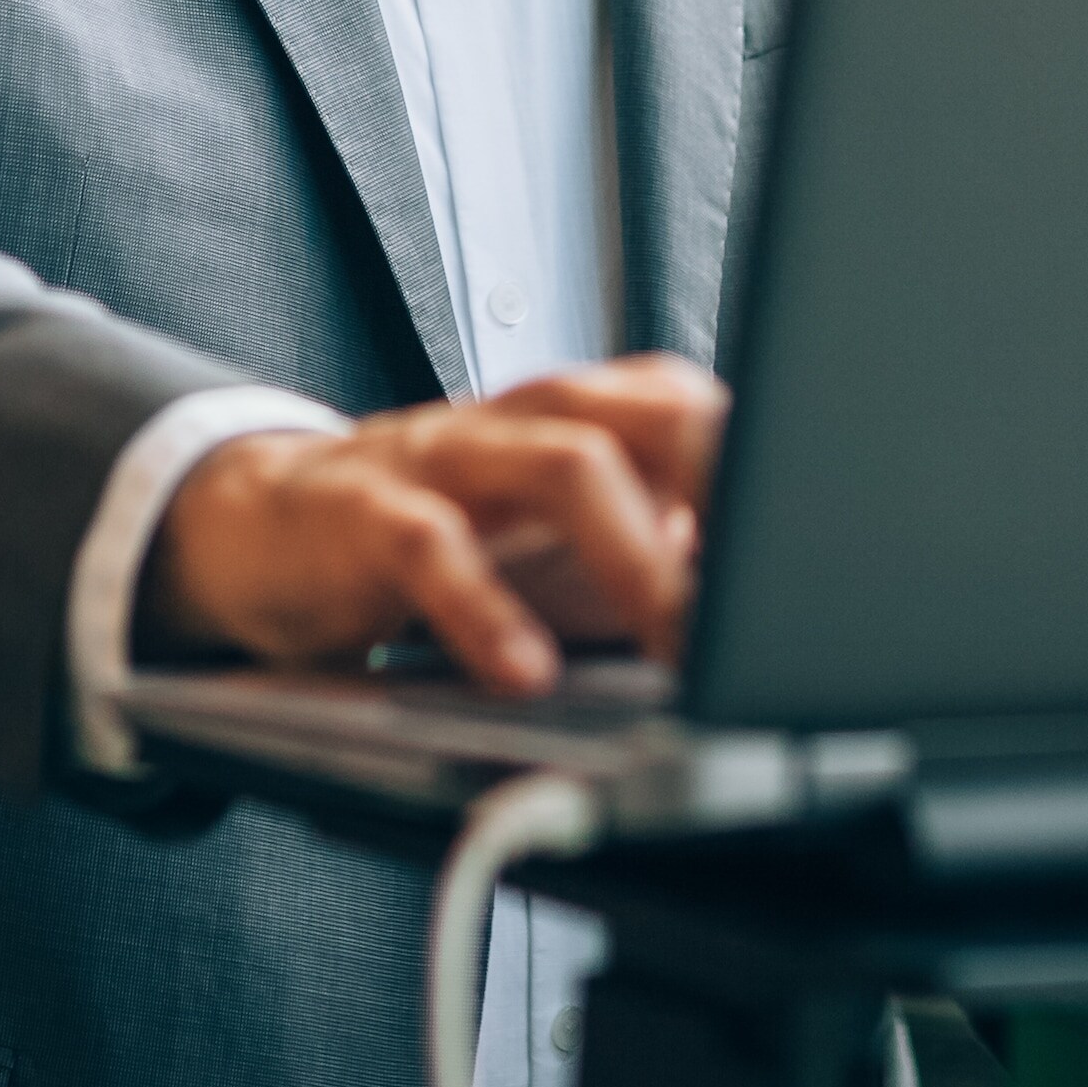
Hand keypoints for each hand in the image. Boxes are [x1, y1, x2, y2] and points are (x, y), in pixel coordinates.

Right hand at [142, 355, 728, 696]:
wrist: (264, 525)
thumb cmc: (443, 540)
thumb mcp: (561, 555)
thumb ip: (659, 565)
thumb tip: (774, 622)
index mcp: (589, 416)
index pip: (705, 415)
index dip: (769, 478)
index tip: (823, 565)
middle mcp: (528, 417)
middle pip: (656, 413)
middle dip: (728, 492)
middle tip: (773, 596)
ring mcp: (448, 454)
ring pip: (563, 463)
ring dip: (636, 555)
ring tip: (679, 640)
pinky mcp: (365, 510)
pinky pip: (433, 546)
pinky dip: (487, 611)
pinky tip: (526, 673)